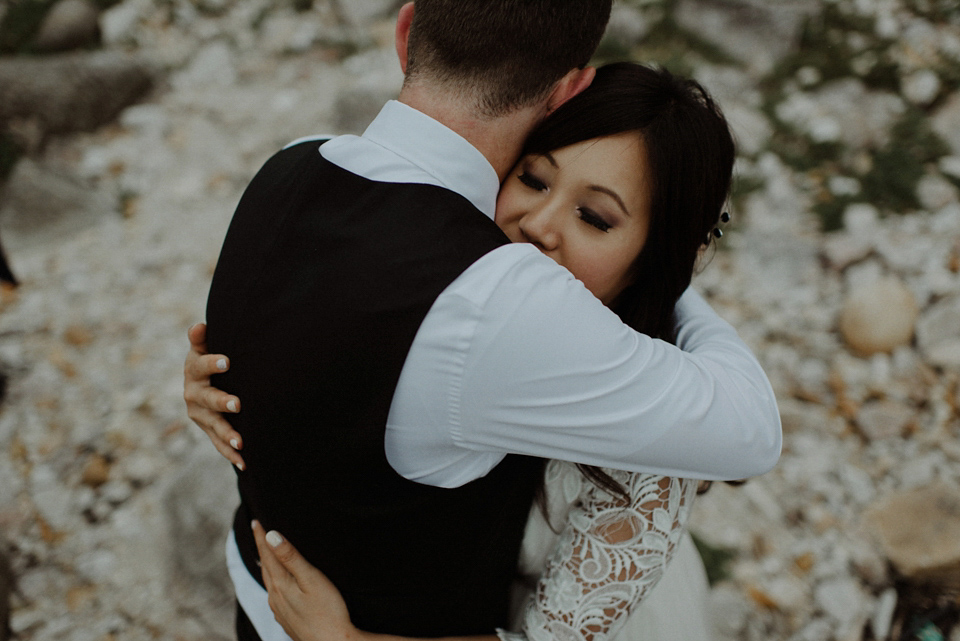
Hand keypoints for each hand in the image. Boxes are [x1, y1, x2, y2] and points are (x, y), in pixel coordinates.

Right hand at [183, 322, 245, 469]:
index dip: (212, 363)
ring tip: (241, 441)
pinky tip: (244, 462)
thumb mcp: (202, 348)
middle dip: (222, 401)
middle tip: (238, 404)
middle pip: (207, 398)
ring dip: (227, 433)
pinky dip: (230, 453)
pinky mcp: (208, 429)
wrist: (202, 381)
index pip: (200, 365)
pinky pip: (218, 443)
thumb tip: (199, 327)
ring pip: (214, 424)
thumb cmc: (209, 359)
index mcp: (193, 371)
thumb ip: (200, 339)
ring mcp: (200, 415)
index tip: (228, 361)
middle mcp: (193, 394)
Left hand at [252, 520, 356, 640]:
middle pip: (265, 567)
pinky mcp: (287, 620)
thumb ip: (291, 557)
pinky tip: (278, 586)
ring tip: (266, 555)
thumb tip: (271, 536)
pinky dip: (273, 582)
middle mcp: (275, 597)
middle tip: (258, 531)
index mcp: (280, 584)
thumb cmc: (327, 611)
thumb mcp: (311, 579)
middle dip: (262, 548)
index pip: (267, 554)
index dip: (262, 536)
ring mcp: (280, 610)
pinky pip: (274, 595)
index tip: (256, 520)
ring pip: (269, 582)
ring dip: (267, 565)